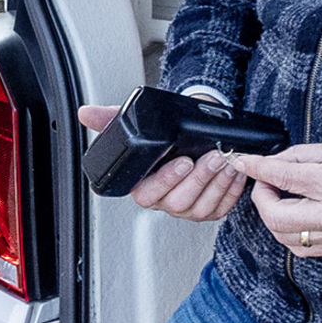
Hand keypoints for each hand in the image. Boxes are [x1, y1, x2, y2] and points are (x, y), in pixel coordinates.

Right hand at [73, 101, 250, 222]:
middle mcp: (165, 201)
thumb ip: (110, 120)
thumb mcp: (136, 124)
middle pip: (180, 202)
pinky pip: (222, 207)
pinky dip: (232, 190)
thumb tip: (85, 113)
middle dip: (200, 178)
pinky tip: (236, 171)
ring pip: (203, 206)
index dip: (167, 180)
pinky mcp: (209, 209)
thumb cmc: (164, 135)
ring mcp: (188, 208)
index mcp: (143, 186)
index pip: (149, 193)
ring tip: (227, 159)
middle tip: (213, 156)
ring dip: (219, 182)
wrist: (189, 135)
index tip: (183, 160)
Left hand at [232, 139, 321, 256]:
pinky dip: (291, 234)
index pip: (282, 176)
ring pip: (286, 237)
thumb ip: (310, 154)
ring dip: (273, 217)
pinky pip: (306, 250)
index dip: (256, 167)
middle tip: (266, 180)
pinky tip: (296, 216)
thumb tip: (279, 159)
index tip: (244, 161)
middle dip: (261, 196)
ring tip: (280, 196)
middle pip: (276, 215)